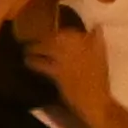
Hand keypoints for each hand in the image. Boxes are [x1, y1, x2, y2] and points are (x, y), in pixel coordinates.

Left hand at [35, 9, 127, 127]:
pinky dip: (33, 62)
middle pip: (53, 35)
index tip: (47, 28)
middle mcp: (79, 45)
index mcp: (92, 40)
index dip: (55, 27)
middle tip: (32, 40)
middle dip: (42, 37)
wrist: (97, 101)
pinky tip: (28, 61)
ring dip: (34, 48)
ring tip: (27, 50)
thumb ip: (96, 40)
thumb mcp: (100, 56)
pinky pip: (41, 63)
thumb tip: (97, 26)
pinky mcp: (58, 71)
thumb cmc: (98, 80)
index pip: (69, 27)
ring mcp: (68, 57)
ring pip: (45, 46)